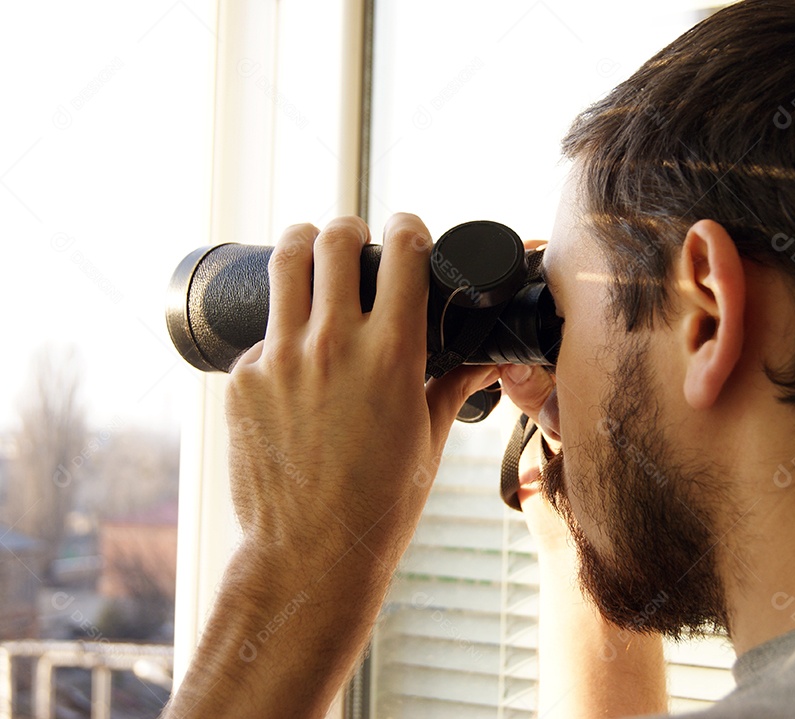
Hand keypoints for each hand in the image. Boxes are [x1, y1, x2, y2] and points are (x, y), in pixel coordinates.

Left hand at [225, 214, 497, 584]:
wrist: (312, 551)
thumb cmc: (382, 500)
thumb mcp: (430, 437)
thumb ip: (456, 385)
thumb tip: (488, 359)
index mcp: (392, 353)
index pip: (402, 252)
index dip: (408, 227)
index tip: (407, 231)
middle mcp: (334, 343)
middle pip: (333, 239)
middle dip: (347, 228)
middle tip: (352, 240)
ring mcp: (281, 358)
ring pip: (285, 262)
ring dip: (302, 245)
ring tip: (310, 251)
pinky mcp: (243, 379)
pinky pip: (263, 332)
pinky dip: (281, 330)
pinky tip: (293, 355)